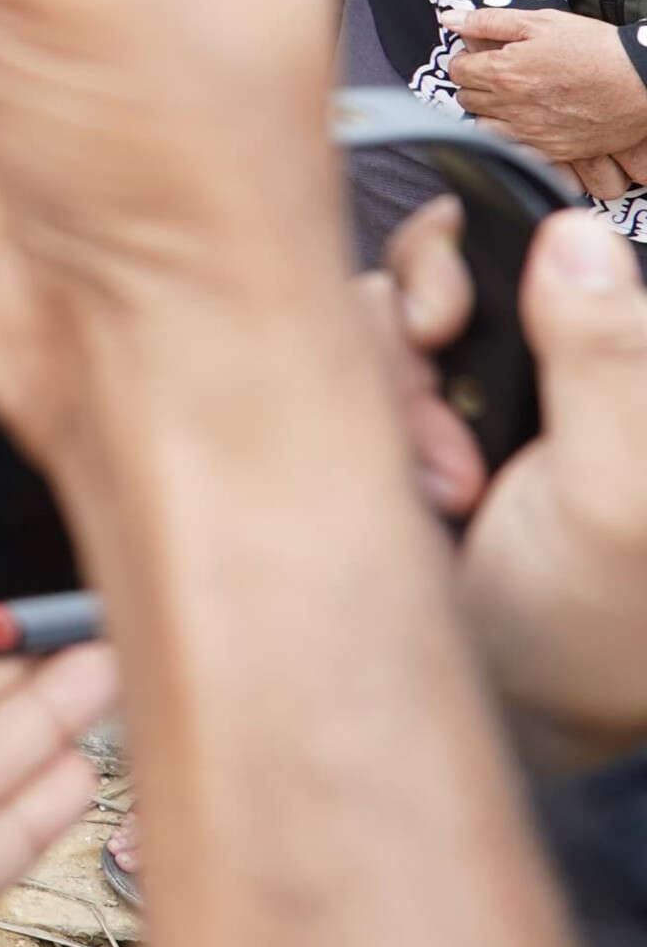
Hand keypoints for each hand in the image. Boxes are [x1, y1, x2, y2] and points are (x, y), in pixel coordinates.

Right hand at [381, 201, 646, 772]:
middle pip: (421, 278)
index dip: (453, 262)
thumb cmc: (595, 622)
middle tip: (443, 435)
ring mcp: (449, 404)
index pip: (507, 243)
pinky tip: (404, 495)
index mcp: (593, 357)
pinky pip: (330, 387)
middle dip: (411, 349)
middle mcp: (517, 363)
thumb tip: (576, 228)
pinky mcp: (390, 440)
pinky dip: (355, 432)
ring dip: (387, 406)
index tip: (444, 320)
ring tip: (439, 493)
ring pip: (365, 330)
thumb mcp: (615, 494)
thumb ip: (603, 359)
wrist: (521, 718)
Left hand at [440, 8, 646, 169]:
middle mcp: (510, 106)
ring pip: (483, 126)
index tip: (482, 57)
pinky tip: (528, 120)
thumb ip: (489, 21)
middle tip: (498, 75)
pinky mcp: (552, 150)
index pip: (457, 71)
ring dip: (489, 112)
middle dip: (476, 84)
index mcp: (503, 72)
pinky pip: (513, 147)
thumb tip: (449, 19)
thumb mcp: (542, 22)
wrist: (643, 81)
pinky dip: (512, 135)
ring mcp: (531, 132)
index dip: (467, 60)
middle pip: (466, 99)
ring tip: (511, 98)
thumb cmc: (595, 48)